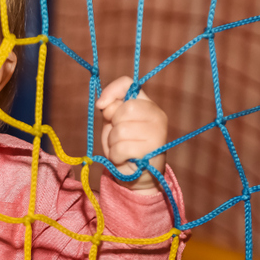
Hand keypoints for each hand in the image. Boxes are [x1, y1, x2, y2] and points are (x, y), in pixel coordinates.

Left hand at [96, 76, 167, 191]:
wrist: (137, 175)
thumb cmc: (124, 145)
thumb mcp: (114, 123)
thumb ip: (110, 109)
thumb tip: (102, 103)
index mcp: (146, 104)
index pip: (128, 83)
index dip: (111, 91)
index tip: (101, 105)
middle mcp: (157, 115)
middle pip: (124, 109)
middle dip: (113, 124)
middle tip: (119, 136)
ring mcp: (158, 132)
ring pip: (121, 130)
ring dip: (113, 143)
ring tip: (122, 148)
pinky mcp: (153, 150)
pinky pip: (121, 148)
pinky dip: (116, 156)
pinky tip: (124, 158)